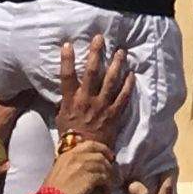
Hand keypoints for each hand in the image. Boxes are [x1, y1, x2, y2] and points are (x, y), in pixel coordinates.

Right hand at [54, 36, 136, 166]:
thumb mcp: (61, 118)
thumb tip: (65, 94)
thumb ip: (64, 103)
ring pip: (111, 80)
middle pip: (92, 72)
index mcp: (71, 101)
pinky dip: (128, 84)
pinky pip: (123, 96)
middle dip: (96, 53)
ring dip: (116, 64)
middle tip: (100, 38)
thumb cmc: (69, 137)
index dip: (67, 60)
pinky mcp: (114, 114)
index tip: (68, 45)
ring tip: (121, 52)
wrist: (83, 155)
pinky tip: (132, 74)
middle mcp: (87, 100)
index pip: (67, 76)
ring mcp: (102, 106)